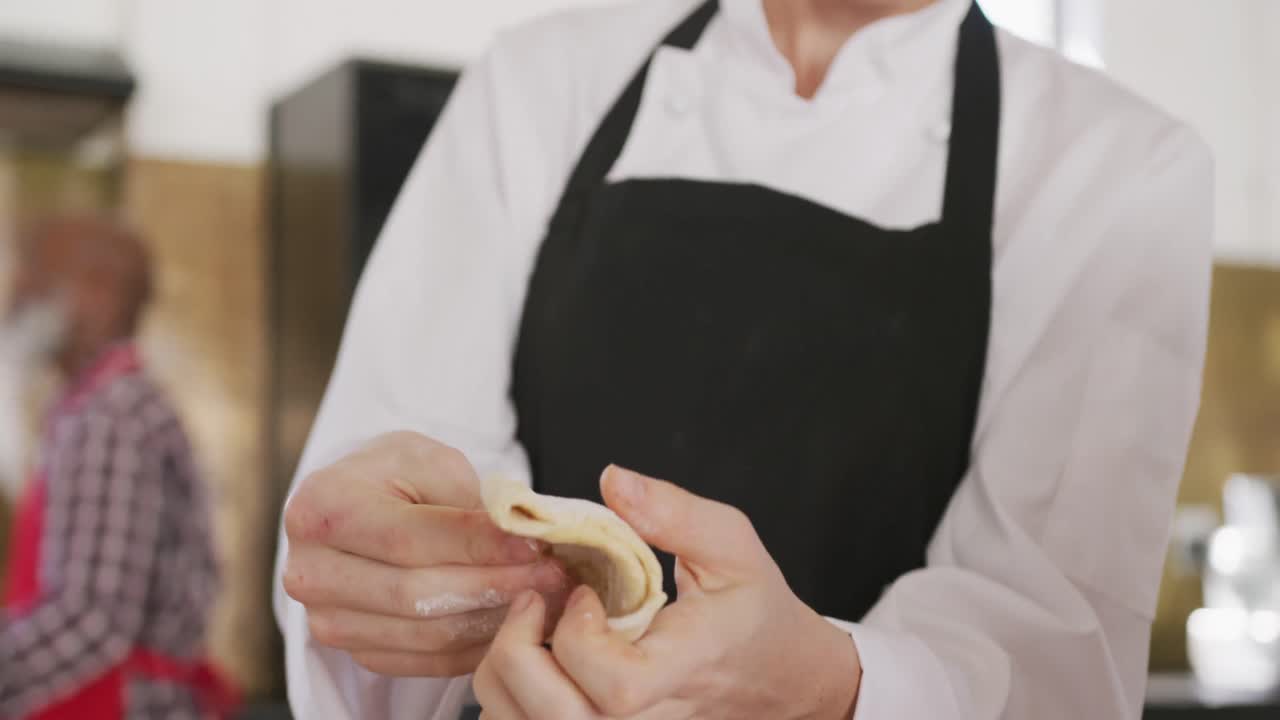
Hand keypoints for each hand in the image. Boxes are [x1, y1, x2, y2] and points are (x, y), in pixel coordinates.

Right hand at [281, 431, 571, 676]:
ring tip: (546, 599)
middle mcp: (312, 570)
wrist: (355, 503)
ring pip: (425, 636)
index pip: (410, 538)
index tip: (536, 547)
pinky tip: (513, 623)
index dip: (479, 547)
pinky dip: (475, 646)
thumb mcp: (429, 462)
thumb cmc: (394, 475)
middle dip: (497, 588)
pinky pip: (424, 662)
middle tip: (554, 578)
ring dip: (494, 622)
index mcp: (323, 507)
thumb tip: (525, 537)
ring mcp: (326, 619)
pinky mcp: (352, 649)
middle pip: (417, 595)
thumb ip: (469, 500)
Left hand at [473, 465, 860, 719]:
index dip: (580, 639)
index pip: (616, 688)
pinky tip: (532, 653)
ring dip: (505, 674)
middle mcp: (647, 718)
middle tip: (533, 603)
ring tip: (527, 628)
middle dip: (517, 653)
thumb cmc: (754, 612)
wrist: (778, 676)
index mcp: (683, 670)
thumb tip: (613, 481)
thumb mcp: (732, 546)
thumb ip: (673, 513)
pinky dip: (511, 693)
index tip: (583, 594)